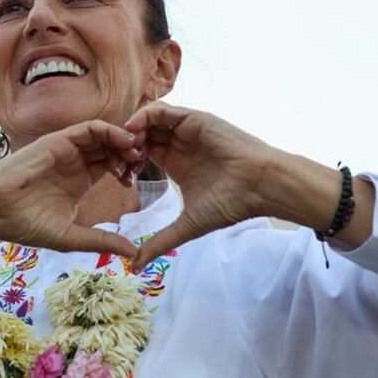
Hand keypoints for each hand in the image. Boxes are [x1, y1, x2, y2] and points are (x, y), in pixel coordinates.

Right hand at [0, 119, 141, 257]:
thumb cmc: (24, 225)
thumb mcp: (71, 236)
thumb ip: (102, 241)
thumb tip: (133, 254)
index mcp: (78, 182)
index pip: (110, 167)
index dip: (127, 170)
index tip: (137, 181)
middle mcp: (75, 163)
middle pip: (111, 149)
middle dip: (130, 154)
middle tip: (142, 163)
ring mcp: (67, 150)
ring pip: (104, 136)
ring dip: (123, 140)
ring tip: (136, 152)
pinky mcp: (59, 140)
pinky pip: (90, 128)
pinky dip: (110, 131)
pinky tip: (123, 141)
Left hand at [124, 102, 276, 267]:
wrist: (259, 186)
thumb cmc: (229, 204)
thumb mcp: (186, 225)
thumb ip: (160, 241)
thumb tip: (137, 266)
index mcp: (176, 163)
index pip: (142, 154)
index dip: (126, 162)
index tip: (121, 179)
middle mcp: (179, 144)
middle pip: (141, 135)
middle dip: (124, 146)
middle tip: (118, 162)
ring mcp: (185, 130)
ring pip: (148, 121)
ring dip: (131, 131)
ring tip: (125, 148)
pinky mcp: (193, 119)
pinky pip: (161, 111)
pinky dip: (143, 117)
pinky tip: (134, 133)